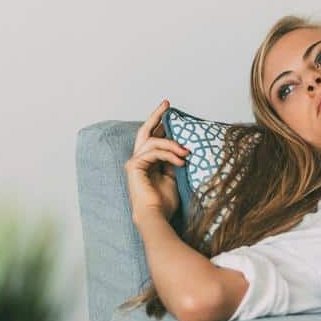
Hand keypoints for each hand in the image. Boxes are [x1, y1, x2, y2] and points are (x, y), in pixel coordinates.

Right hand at [125, 99, 188, 221]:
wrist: (156, 217)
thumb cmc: (164, 203)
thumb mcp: (172, 178)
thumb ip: (172, 162)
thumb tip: (181, 149)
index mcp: (146, 163)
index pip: (153, 139)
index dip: (161, 125)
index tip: (171, 113)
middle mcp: (137, 160)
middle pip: (145, 131)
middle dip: (156, 116)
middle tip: (167, 103)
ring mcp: (134, 163)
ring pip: (153, 142)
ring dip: (172, 144)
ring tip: (186, 152)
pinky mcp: (134, 166)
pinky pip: (154, 152)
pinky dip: (169, 154)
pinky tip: (181, 161)